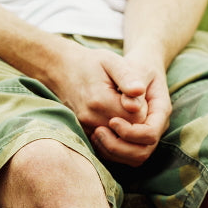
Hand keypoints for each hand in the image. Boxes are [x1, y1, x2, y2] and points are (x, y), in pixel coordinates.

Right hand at [46, 41, 169, 166]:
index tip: (137, 95)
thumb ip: (128, 76)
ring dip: (128, 130)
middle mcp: (92, 120)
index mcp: (101, 101)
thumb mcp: (112, 61)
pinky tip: (118, 119)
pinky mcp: (85, 134)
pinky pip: (109, 146)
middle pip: (129, 134)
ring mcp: (87, 129)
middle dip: (137, 121)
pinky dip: (118, 136)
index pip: (137, 119)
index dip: (144, 109)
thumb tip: (140, 91)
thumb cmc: (91, 64)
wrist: (63, 70)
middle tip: (131, 102)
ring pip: (120, 143)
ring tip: (123, 109)